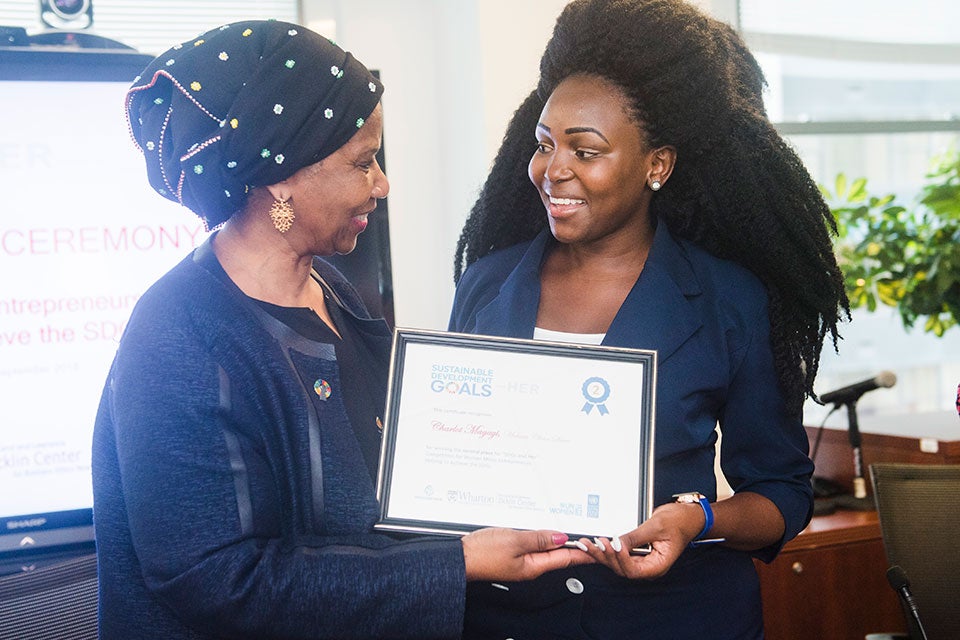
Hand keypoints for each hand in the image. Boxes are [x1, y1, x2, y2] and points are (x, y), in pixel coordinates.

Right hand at [461, 528, 593, 581]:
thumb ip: (539, 538)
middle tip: (592, 541)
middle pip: (558, 556)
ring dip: (561, 543)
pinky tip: (548, 536)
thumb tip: (561, 538)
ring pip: (546, 551)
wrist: (460, 558)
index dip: (583, 552)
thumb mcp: (514, 541)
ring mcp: (521, 562)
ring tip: (576, 537)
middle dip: (576, 548)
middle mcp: (529, 566)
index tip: (598, 548)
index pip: (565, 558)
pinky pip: (534, 548)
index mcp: (533, 566)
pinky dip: (545, 541)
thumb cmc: (482, 553)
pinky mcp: (512, 556)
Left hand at [573, 502, 704, 579]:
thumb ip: (635, 537)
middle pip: (621, 568)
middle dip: (604, 556)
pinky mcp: (635, 551)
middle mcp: (648, 566)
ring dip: (601, 553)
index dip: (620, 559)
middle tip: (590, 544)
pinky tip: (594, 544)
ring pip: (616, 562)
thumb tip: (616, 543)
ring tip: (586, 544)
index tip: (613, 544)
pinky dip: (606, 548)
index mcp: (657, 565)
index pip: (633, 570)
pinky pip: (618, 553)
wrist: (687, 515)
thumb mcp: (656, 527)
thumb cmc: (679, 522)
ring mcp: (641, 559)